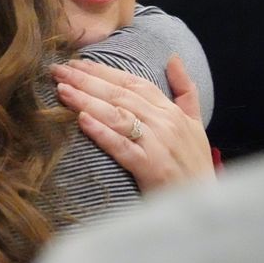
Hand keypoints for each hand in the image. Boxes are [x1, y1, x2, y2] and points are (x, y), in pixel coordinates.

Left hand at [51, 56, 214, 191]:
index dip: (102, 70)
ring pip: (117, 116)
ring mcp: (158, 144)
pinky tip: (82, 121)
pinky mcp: (152, 168)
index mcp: (170, 111)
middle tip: (57, 70)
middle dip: (86, 80)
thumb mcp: (196, 123)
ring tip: (62, 90)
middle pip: (119, 95)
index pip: (132, 82)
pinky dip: (102, 133)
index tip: (75, 62)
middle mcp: (164, 122)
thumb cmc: (195, 165)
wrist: (206, 204)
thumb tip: (173, 58)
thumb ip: (185, 90)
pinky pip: (122, 147)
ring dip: (87, 100)